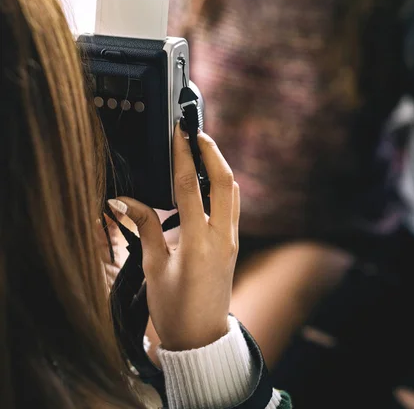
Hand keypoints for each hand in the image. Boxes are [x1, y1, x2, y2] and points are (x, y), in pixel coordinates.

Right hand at [115, 126, 239, 350]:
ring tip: (202, 147)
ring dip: (219, 166)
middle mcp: (221, 237)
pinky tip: (208, 179)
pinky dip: (223, 185)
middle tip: (196, 131)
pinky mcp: (232, 244)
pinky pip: (232, 205)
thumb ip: (145, 227)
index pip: (191, 187)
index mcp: (198, 243)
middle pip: (225, 181)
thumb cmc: (174, 308)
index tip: (178, 132)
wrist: (201, 338)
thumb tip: (124, 199)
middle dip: (212, 151)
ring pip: (233, 191)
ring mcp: (231, 240)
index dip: (183, 155)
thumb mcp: (154, 268)